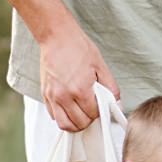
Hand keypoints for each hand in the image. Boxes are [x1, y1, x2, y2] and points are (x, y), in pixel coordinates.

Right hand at [38, 14, 117, 131]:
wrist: (57, 37)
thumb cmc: (78, 47)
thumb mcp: (101, 66)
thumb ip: (110, 87)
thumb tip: (116, 102)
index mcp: (80, 89)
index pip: (93, 114)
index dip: (100, 112)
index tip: (101, 105)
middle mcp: (64, 96)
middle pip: (79, 123)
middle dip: (89, 119)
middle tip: (92, 110)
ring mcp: (52, 96)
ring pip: (64, 124)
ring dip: (75, 124)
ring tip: (81, 114)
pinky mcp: (45, 94)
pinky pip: (53, 116)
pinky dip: (62, 117)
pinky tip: (69, 108)